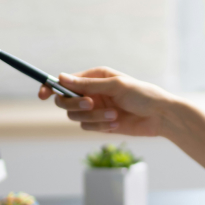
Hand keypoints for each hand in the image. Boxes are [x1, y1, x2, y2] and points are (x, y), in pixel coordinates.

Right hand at [38, 67, 174, 136]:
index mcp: (95, 77)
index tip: (42, 96)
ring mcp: (95, 108)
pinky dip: (100, 127)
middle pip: (64, 101)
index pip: (64, 82)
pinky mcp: (100, 123)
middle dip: (76, 105)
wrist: (161, 117)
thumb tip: (60, 78)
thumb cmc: (144, 95)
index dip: (50, 87)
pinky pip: (87, 127)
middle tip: (91, 104)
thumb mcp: (116, 86)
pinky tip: (116, 123)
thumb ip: (88, 85)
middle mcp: (92, 91)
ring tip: (114, 116)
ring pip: (75, 117)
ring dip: (94, 117)